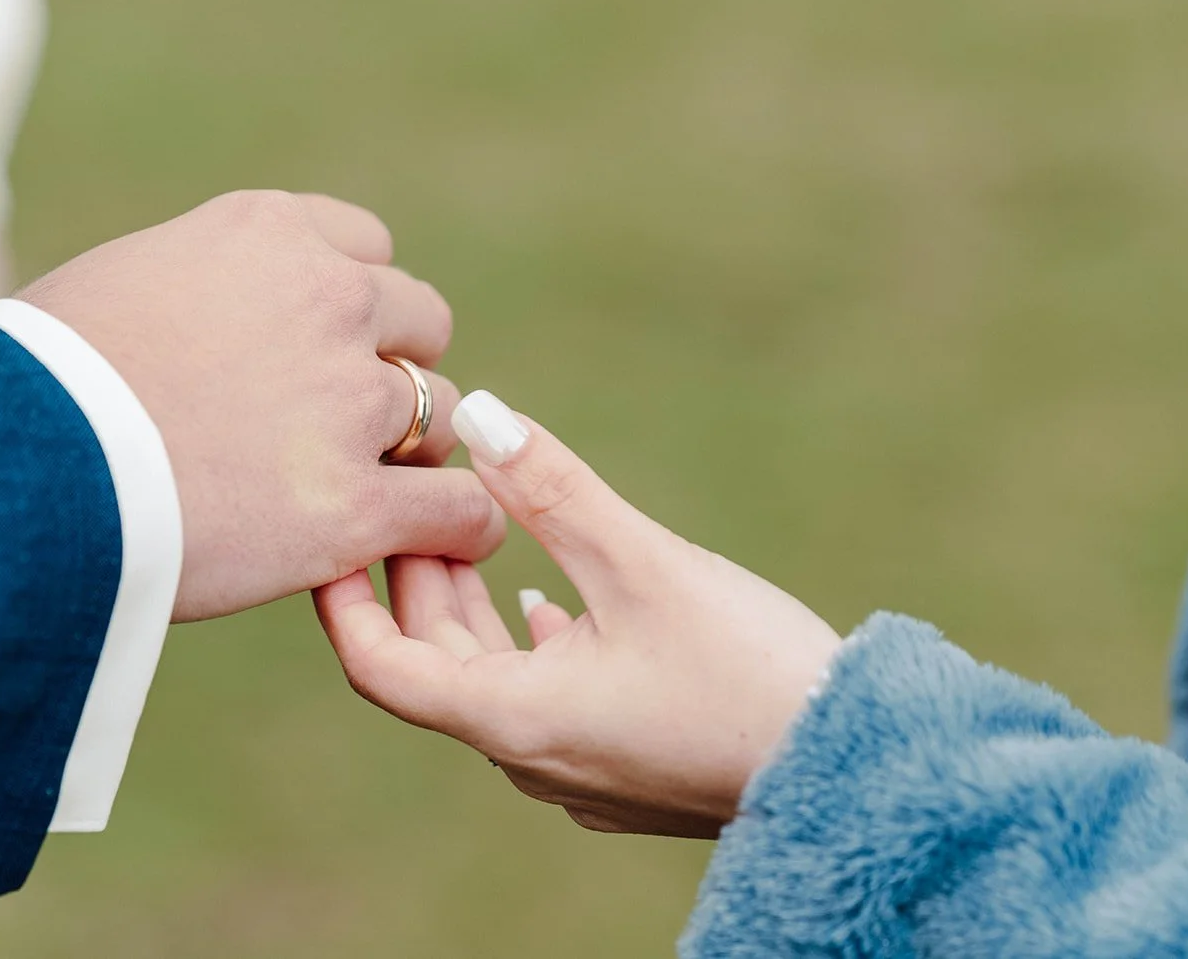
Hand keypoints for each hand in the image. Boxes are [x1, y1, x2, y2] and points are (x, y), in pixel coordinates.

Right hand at [19, 190, 504, 620]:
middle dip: (393, 368)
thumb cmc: (31, 385)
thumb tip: (217, 314)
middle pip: (419, 323)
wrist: (0, 472)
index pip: (367, 249)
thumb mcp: (122, 282)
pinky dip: (462, 526)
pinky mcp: (353, 506)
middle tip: (346, 422)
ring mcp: (348, 403)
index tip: (326, 345)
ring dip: (415, 449)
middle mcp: (327, 300)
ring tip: (375, 487)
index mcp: (268, 233)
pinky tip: (448, 539)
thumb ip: (204, 283)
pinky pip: (458, 508)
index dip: (354, 304)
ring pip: (443, 415)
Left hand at [315, 391, 841, 837]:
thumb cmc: (749, 671)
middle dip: (420, 581)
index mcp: (515, 719)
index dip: (344, 595)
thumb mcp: (644, 565)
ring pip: (493, 683)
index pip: (381, 665)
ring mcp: (580, 773)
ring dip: (476, 610)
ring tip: (473, 533)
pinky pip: (545, 703)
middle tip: (416, 496)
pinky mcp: (627, 771)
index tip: (333, 528)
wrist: (855, 768)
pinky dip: (531, 643)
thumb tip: (478, 413)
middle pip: (438, 667)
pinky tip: (552, 605)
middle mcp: (533, 758)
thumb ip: (556, 489)